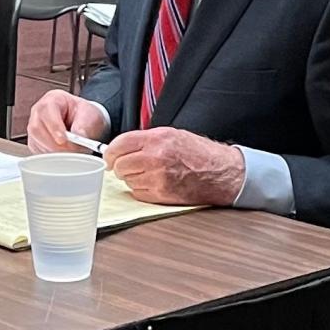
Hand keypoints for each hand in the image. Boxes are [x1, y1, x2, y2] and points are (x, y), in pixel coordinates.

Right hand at [27, 89, 107, 153]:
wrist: (84, 123)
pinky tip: (63, 154)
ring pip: (36, 141)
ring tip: (71, 152)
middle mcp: (39, 112)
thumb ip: (83, 125)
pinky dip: (51, 156)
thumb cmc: (84, 115)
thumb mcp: (90, 116)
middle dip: (53, 143)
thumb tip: (78, 136)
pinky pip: (38, 151)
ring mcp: (35, 127)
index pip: (47, 111)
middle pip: (37, 128)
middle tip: (70, 151)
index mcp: (53, 99)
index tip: (63, 139)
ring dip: (53, 151)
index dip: (54, 126)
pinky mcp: (35, 142)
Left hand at [104, 127, 244, 205]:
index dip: (111, 152)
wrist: (220, 172)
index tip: (109, 156)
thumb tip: (121, 147)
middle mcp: (155, 158)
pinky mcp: (162, 195)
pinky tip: (153, 183)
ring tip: (147, 173)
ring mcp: (158, 178)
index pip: (119, 145)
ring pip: (127, 180)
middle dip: (120, 166)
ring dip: (132, 178)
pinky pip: (138, 193)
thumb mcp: (170, 134)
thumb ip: (144, 139)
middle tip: (128, 165)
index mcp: (156, 139)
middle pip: (119, 165)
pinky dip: (141, 189)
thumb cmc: (198, 152)